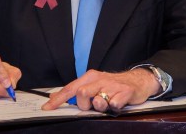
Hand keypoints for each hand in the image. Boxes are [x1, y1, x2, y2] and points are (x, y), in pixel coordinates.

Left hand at [41, 68, 159, 111]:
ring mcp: (113, 85)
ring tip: (107, 103)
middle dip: (84, 104)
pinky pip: (114, 105)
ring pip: (98, 100)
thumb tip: (55, 97)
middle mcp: (100, 79)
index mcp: (90, 77)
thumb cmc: (113, 85)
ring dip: (101, 106)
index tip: (47, 107)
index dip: (58, 99)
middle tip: (93, 105)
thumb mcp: (94, 85)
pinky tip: (118, 103)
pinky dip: (114, 107)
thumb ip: (76, 91)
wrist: (138, 80)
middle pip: (82, 94)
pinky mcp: (125, 91)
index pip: (70, 88)